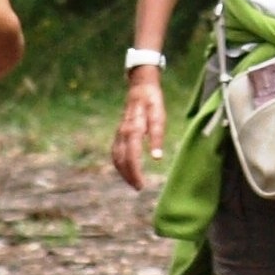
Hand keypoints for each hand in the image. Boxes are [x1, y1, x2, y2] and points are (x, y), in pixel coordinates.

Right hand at [112, 68, 165, 190]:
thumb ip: (157, 136)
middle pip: (121, 160)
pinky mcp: (119, 133)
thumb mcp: (159, 116)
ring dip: (123, 172)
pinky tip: (126, 170)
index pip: (131, 157)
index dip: (135, 172)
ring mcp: (119, 133)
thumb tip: (156, 157)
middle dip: (128, 176)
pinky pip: (115, 152)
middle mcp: (123, 133)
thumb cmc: (152, 102)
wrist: (140, 87)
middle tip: (139, 187)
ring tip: (133, 182)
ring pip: (116, 157)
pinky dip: (119, 164)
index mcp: (133, 129)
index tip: (141, 185)